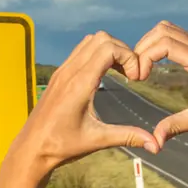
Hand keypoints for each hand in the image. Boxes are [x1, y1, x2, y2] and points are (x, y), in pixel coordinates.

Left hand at [10, 31, 158, 174]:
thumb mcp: (97, 140)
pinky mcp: (59, 75)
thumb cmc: (61, 146)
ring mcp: (62, 71)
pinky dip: (97, 54)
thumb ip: (128, 137)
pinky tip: (104, 76)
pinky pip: (81, 51)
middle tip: (131, 74)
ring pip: (90, 41)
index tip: (136, 79)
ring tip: (121, 73)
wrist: (31, 148)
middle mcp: (69, 72)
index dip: (129, 57)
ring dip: (110, 50)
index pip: (108, 48)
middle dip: (123, 51)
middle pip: (102, 38)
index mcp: (79, 84)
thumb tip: (155, 145)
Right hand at [132, 21, 187, 149]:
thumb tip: (154, 142)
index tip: (139, 78)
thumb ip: (175, 126)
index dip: (145, 56)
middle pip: (163, 30)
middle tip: (137, 71)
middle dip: (144, 47)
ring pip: (168, 28)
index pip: (166, 44)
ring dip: (150, 43)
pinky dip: (159, 43)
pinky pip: (175, 34)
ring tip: (142, 66)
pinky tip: (153, 63)